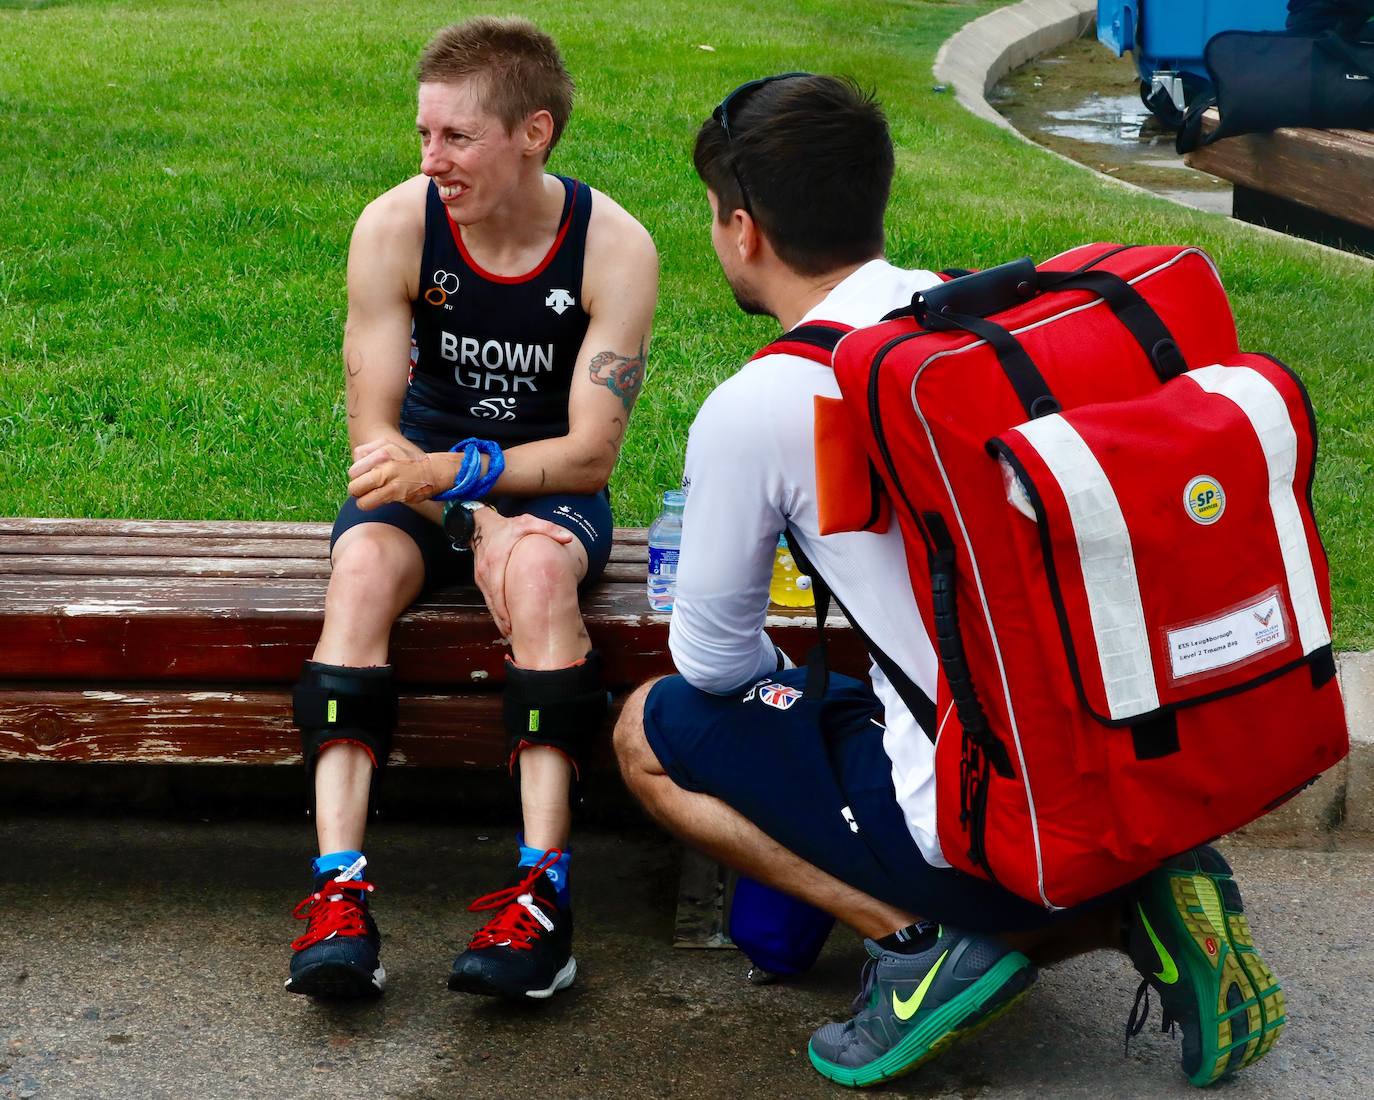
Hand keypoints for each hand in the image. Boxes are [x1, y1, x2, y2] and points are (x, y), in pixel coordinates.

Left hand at [347, 438, 446, 509]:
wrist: (433, 471)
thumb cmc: (407, 461)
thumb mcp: (387, 445)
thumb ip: (368, 451)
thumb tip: (354, 465)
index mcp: (381, 449)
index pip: (354, 466)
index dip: (357, 475)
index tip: (364, 478)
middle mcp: (383, 462)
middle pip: (353, 479)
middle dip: (356, 486)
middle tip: (364, 488)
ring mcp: (389, 477)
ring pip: (357, 491)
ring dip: (360, 497)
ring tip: (368, 496)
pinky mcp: (394, 492)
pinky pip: (368, 502)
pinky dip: (367, 504)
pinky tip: (375, 501)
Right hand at [470, 510, 574, 636]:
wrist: (481, 525)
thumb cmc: (508, 526)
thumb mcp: (528, 523)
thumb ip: (548, 529)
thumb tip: (568, 539)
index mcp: (496, 560)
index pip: (499, 590)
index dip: (505, 610)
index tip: (514, 624)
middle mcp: (486, 571)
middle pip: (494, 602)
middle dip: (503, 621)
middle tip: (516, 636)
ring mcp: (481, 576)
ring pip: (490, 603)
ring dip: (500, 619)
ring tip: (512, 634)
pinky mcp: (480, 579)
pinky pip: (488, 599)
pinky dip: (496, 612)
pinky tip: (505, 623)